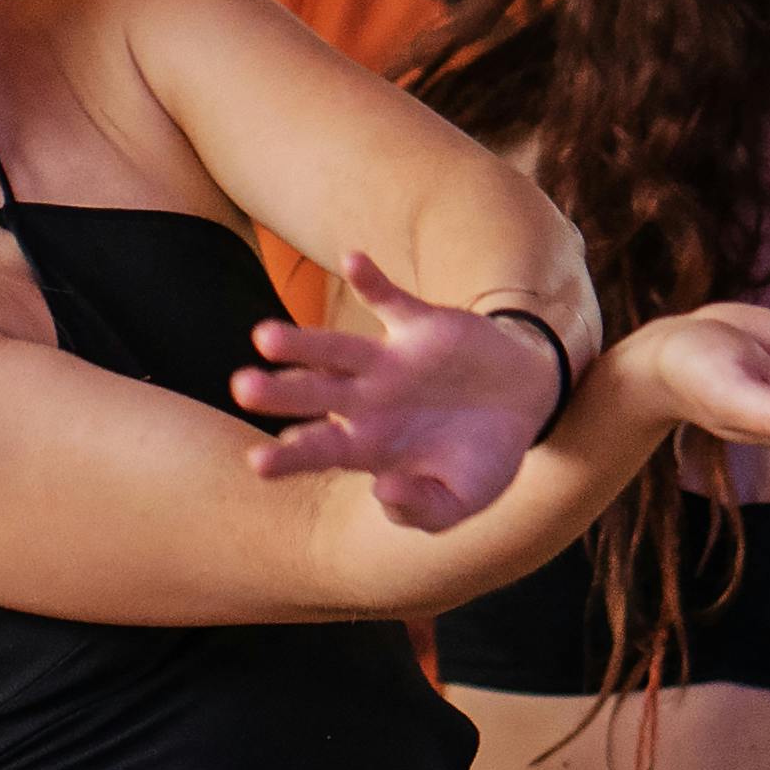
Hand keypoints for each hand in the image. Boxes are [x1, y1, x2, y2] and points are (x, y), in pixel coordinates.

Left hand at [232, 253, 569, 530]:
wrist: (528, 403)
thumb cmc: (484, 456)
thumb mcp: (462, 500)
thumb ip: (424, 509)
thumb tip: (383, 490)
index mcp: (371, 446)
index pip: (320, 450)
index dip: (290, 456)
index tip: (258, 461)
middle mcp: (369, 401)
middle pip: (314, 394)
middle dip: (279, 392)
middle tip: (241, 388)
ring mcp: (391, 361)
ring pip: (337, 350)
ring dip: (304, 342)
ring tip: (264, 337)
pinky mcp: (419, 324)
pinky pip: (390, 298)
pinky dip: (370, 280)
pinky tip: (351, 260)